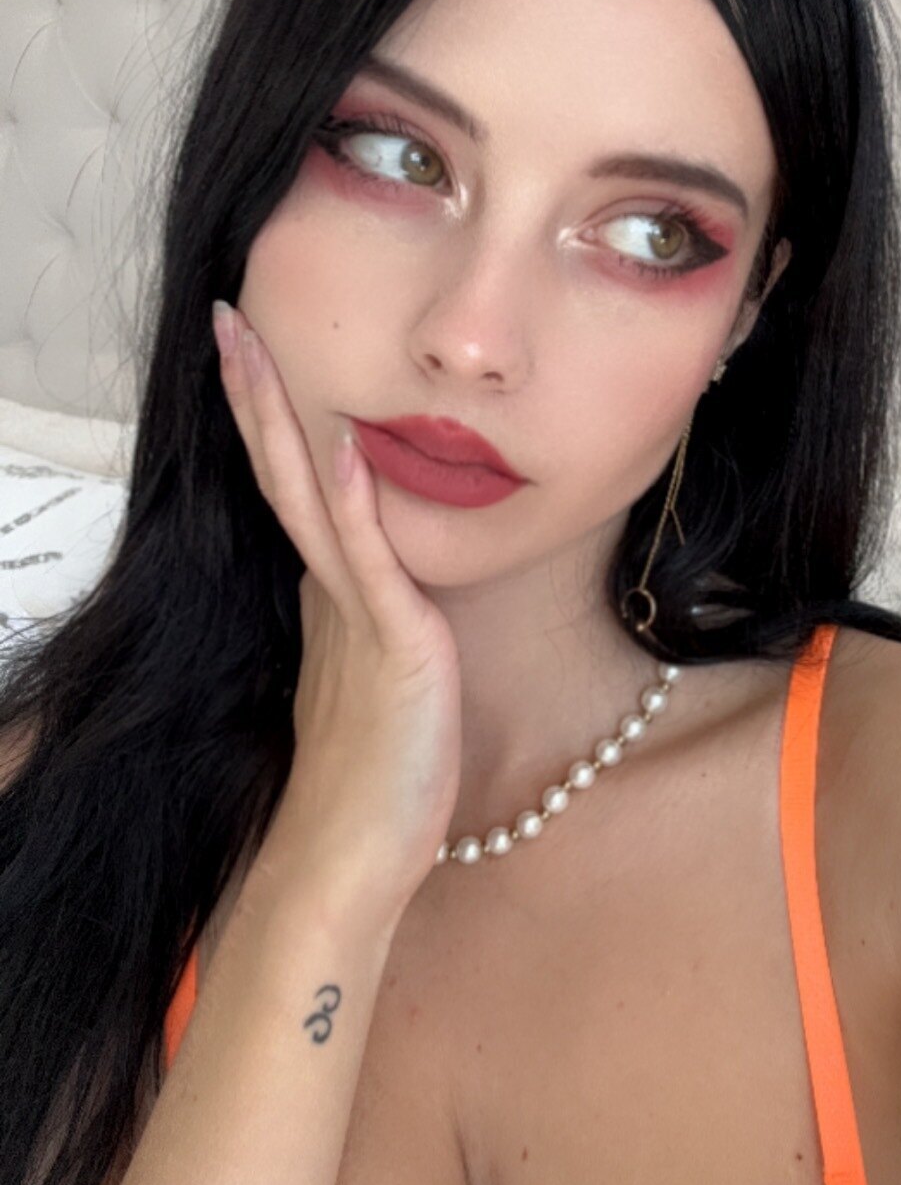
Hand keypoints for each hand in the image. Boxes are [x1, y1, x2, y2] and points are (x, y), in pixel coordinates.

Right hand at [212, 298, 461, 936]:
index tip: (251, 348)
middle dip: (256, 395)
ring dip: (281, 420)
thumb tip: (381, 586)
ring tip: (252, 346)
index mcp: (332, 596)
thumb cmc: (376, 786)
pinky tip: (339, 445)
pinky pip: (367, 561)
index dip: (272, 418)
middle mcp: (331, 594)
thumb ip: (374, 623)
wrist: (353, 866)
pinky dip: (350, 501)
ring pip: (308, 498)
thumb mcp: (378, 680)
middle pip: (283, 474)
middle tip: (227, 318)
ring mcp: (353, 617)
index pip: (296, 486)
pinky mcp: (389, 648)